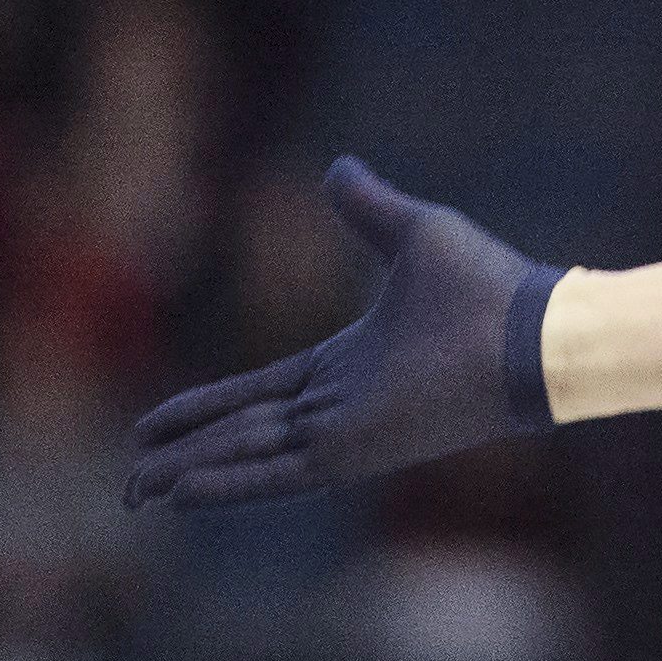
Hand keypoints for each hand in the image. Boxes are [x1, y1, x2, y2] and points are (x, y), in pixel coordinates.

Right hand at [123, 156, 567, 511]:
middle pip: (245, 435)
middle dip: (186, 454)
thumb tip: (339, 167)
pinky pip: (279, 472)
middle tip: (131, 478)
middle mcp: (344, 404)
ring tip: (135, 492)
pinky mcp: (356, 452)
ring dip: (192, 474)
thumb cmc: (489, 285)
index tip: (156, 424)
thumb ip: (368, 205)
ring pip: (250, 458)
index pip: (262, 394)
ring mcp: (348, 432)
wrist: (531, 328)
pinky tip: (180, 493)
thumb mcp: (412, 231)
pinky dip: (230, 483)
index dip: (207, 409)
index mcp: (352, 362)